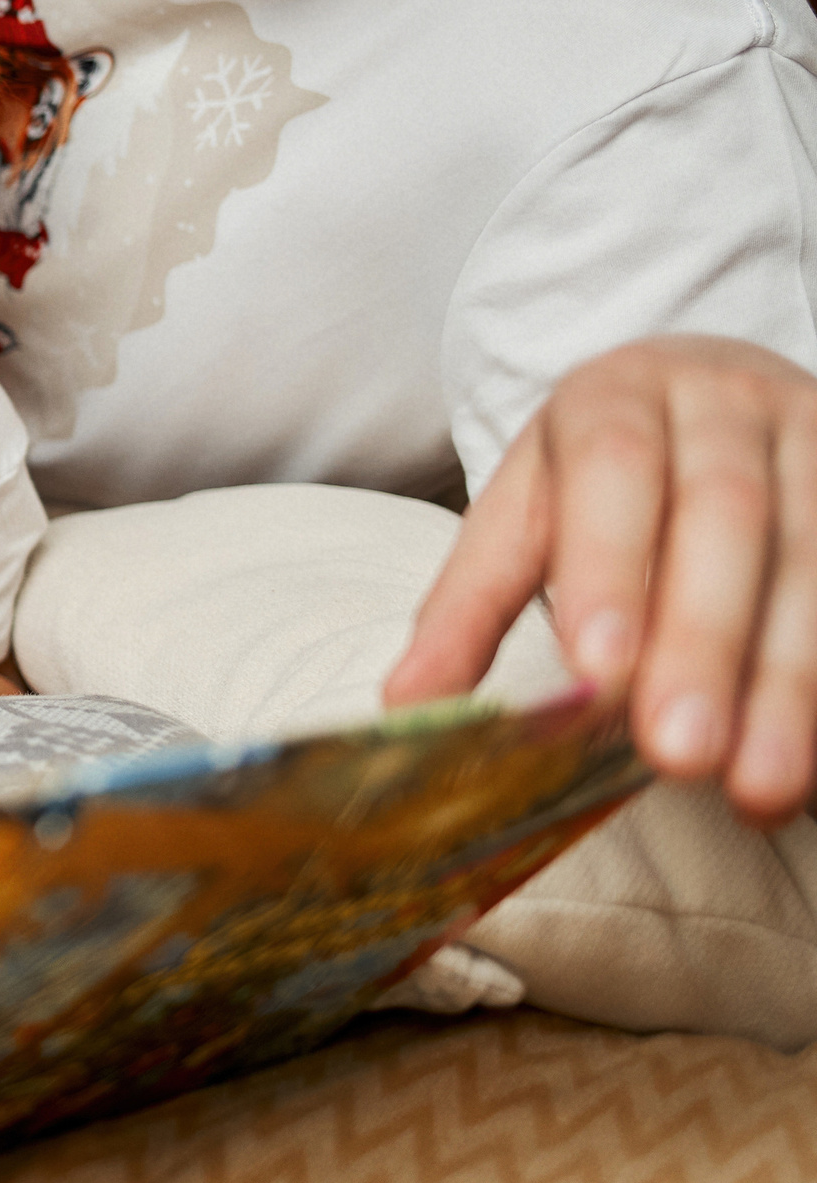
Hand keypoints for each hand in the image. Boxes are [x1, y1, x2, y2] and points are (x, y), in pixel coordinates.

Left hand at [388, 336, 816, 826]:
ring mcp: (814, 440)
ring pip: (812, 556)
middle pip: (725, 516)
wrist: (716, 396)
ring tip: (758, 787)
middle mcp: (725, 405)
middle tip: (675, 752)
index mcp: (616, 396)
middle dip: (702, 641)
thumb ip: (468, 605)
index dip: (606, 567)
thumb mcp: (526, 515)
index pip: (612, 469)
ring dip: (787, 681)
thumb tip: (406, 706)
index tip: (594, 670)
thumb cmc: (603, 480)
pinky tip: (812, 755)